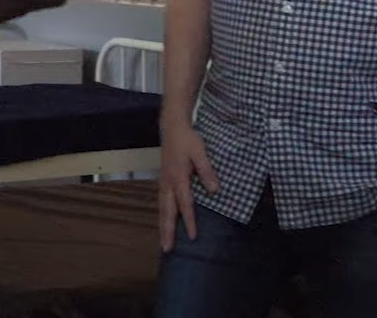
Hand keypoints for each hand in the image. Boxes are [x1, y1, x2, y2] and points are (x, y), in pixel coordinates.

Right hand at [158, 122, 217, 251]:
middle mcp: (168, 183)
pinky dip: (162, 215)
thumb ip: (207, 171)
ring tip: (163, 242)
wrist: (172, 128)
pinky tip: (164, 222)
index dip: (189, 221)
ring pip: (162, 209)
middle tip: (166, 249)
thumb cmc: (188, 140)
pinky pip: (161, 202)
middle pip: (167, 212)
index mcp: (178, 178)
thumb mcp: (200, 152)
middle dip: (167, 231)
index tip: (192, 236)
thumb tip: (215, 190)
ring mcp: (163, 182)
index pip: (185, 204)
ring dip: (162, 226)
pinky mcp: (163, 181)